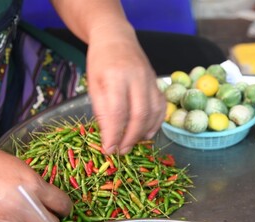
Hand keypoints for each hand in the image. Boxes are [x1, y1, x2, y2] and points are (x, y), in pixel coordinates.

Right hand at [0, 141, 71, 221]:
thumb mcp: (20, 167)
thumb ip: (36, 184)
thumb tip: (46, 196)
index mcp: (34, 186)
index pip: (62, 204)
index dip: (65, 206)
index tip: (63, 206)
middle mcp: (26, 206)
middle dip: (54, 220)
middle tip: (51, 215)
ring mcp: (11, 220)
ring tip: (33, 219)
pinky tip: (14, 218)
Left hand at [86, 23, 165, 154]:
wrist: (116, 38)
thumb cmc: (100, 62)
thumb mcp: (93, 84)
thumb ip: (101, 109)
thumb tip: (108, 136)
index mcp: (115, 76)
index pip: (117, 111)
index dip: (114, 134)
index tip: (109, 149)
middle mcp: (136, 77)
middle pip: (139, 114)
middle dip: (130, 137)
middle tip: (121, 151)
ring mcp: (150, 79)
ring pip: (153, 112)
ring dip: (143, 133)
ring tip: (132, 145)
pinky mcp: (157, 82)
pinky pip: (161, 106)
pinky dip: (155, 123)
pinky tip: (146, 133)